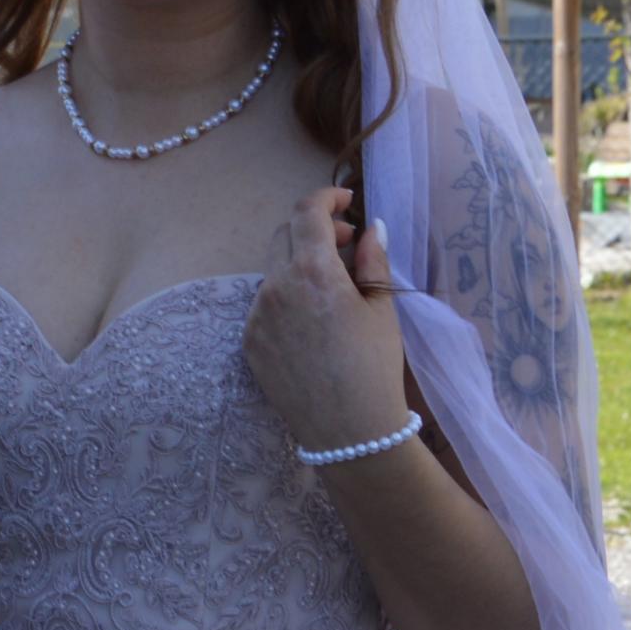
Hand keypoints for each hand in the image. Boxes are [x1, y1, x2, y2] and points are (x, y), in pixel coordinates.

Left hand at [242, 186, 410, 455]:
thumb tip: (372, 228)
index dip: (325, 197)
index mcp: (311, 271)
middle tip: (348, 243)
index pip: (306, 212)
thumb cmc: (374, 367)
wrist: (348, 431)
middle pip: (285, 236)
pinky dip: (288, 298)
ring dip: (301, 266)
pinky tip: (315, 323)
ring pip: (274, 272)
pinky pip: (265, 306)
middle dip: (315, 230)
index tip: (345, 200)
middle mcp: (274, 287)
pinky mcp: (248, 341)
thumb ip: (373, 260)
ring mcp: (256, 315)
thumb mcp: (382, 309)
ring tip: (336, 288)